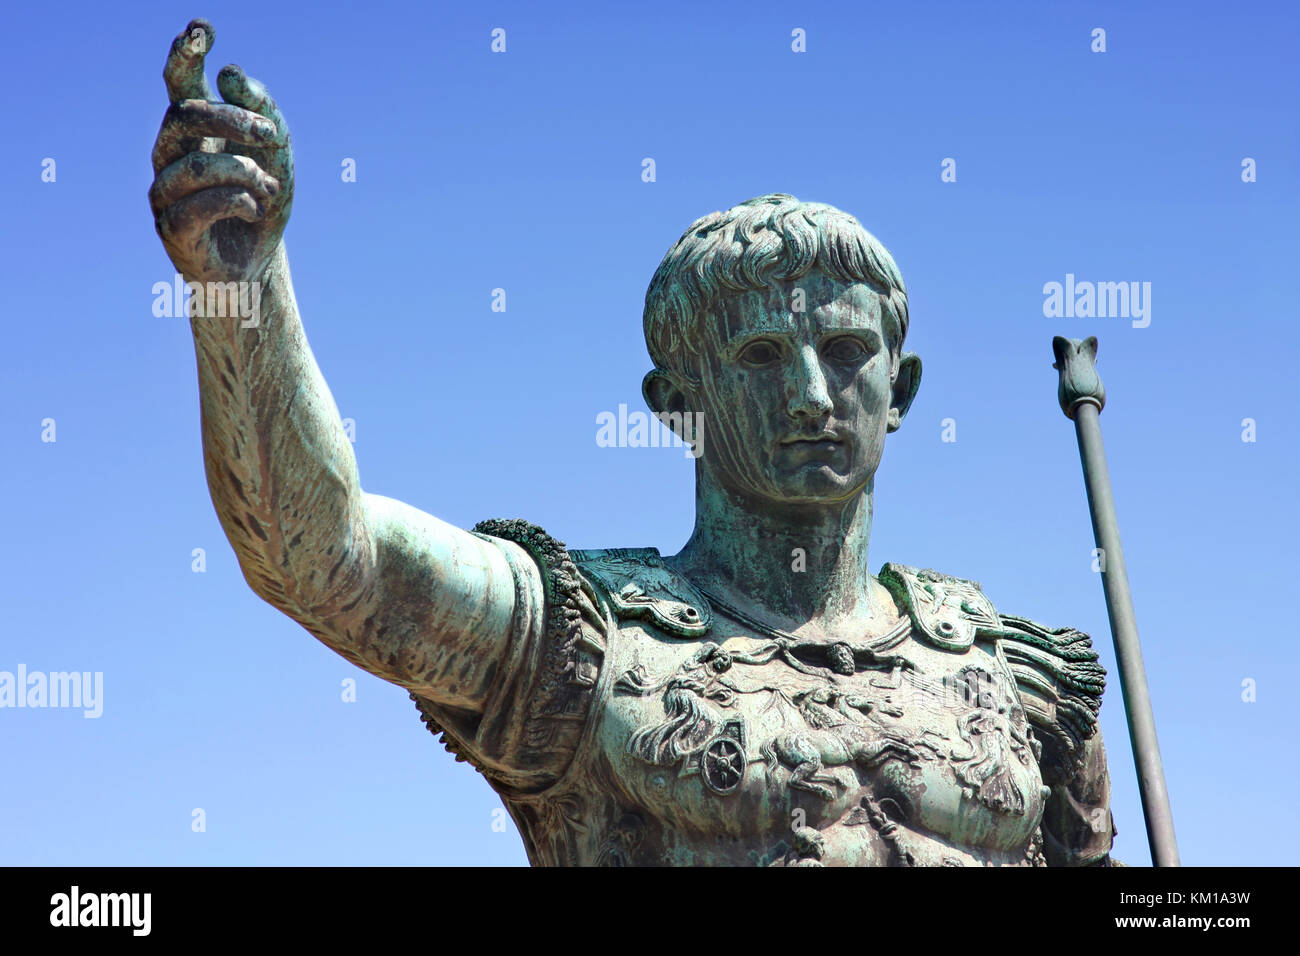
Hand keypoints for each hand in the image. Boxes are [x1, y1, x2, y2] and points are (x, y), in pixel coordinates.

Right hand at [148, 19, 293, 283]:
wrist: (256, 268)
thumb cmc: (262, 205)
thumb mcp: (278, 157)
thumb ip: (263, 113)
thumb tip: (230, 74)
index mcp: (194, 132)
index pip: (180, 84)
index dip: (185, 54)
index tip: (201, 30)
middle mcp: (170, 155)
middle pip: (184, 114)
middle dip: (231, 118)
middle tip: (270, 132)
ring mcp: (164, 191)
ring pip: (197, 163)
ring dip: (245, 172)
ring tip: (270, 188)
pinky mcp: (170, 228)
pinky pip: (201, 203)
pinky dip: (238, 201)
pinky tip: (255, 209)